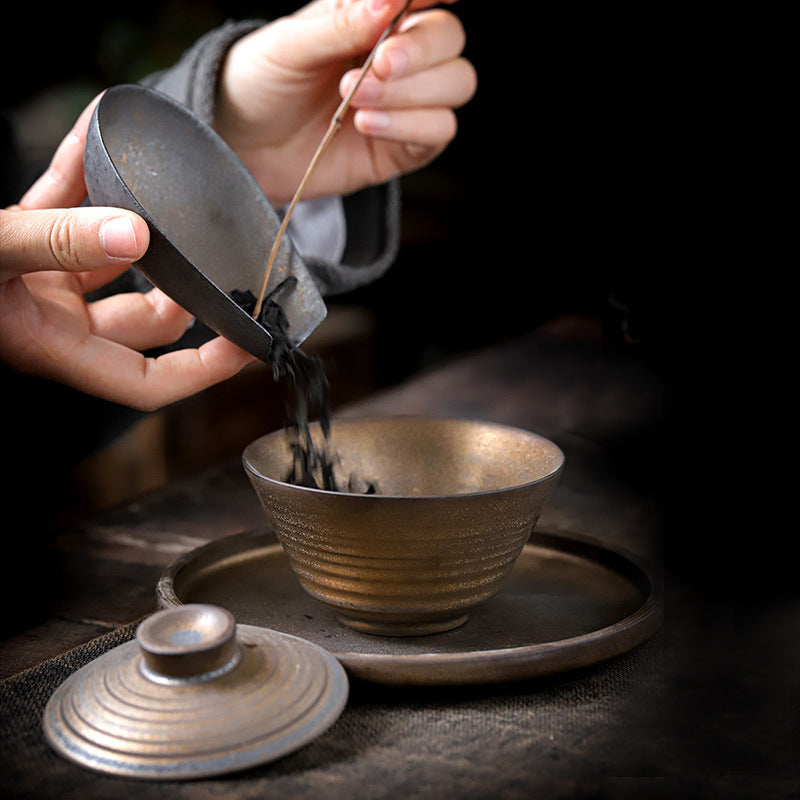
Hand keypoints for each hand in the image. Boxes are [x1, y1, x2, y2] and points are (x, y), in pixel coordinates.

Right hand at [0, 95, 254, 410]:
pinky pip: (66, 209)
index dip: (204, 369)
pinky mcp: (22, 240)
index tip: (248, 340)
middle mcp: (54, 320)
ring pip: (114, 261)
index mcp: (54, 346)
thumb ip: (56, 242)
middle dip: (184, 288)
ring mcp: (40, 283)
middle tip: (224, 254)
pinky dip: (84, 175)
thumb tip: (135, 233)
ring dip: (140, 223)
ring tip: (174, 188)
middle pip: (146, 321)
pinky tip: (102, 131)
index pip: (149, 381)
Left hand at [215, 0, 475, 205]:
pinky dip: (408, 126)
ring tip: (356, 100)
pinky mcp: (405, 145)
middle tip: (377, 65)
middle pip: (450, 39)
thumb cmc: (262, 84)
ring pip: (456, 84)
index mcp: (373, 14)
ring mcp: (406, 101)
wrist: (246, 147)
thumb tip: (390, 0)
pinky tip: (367, 125)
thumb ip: (341, 24)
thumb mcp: (289, 45)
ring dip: (411, 93)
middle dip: (420, 52)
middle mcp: (398, 54)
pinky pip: (439, 131)